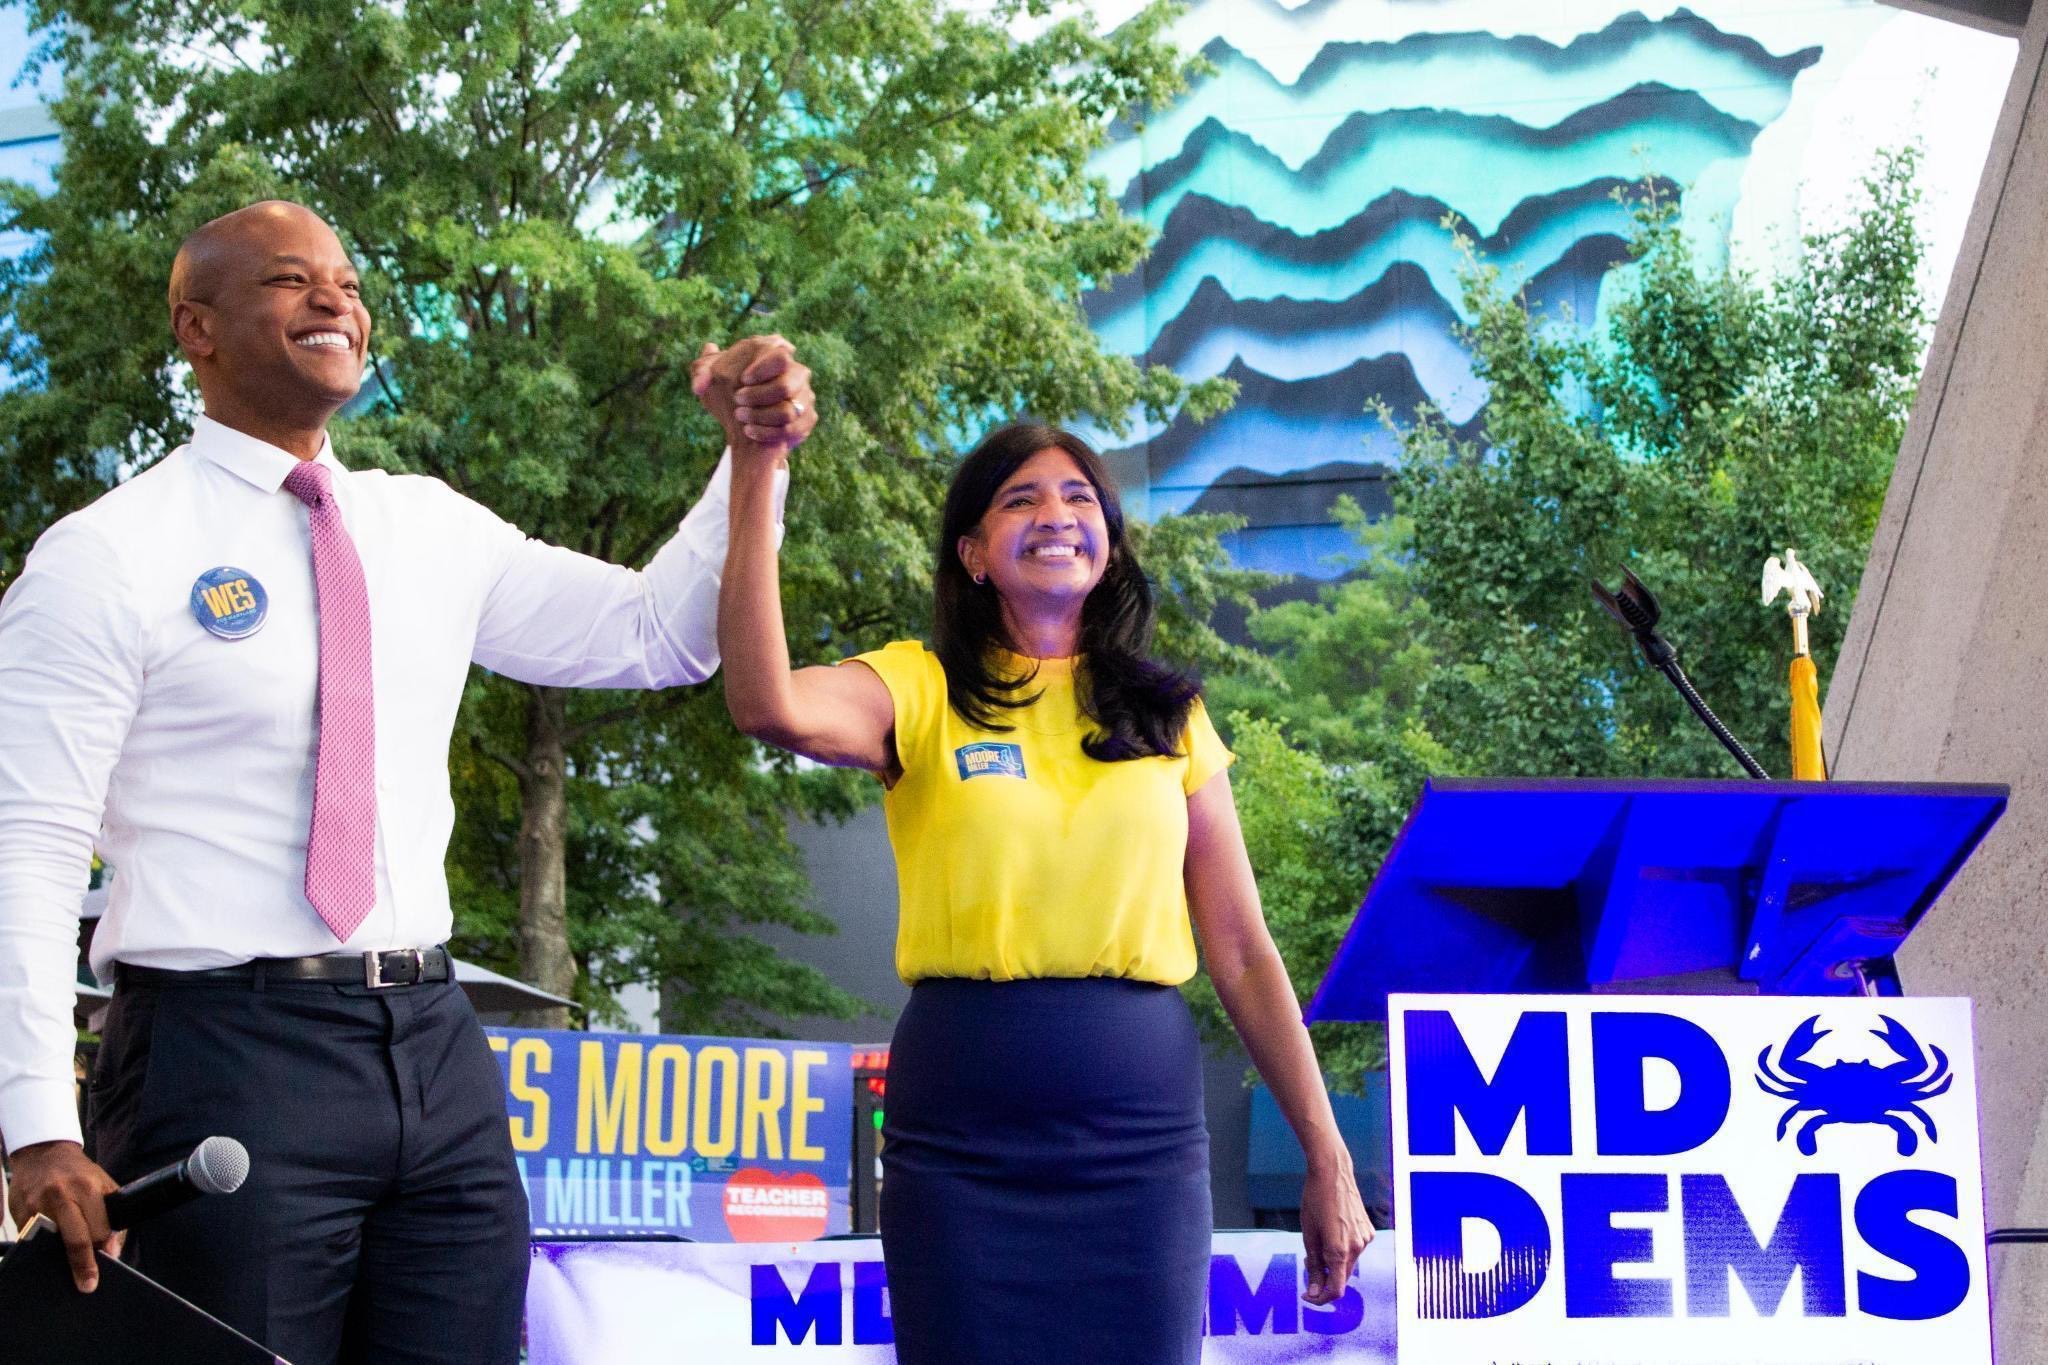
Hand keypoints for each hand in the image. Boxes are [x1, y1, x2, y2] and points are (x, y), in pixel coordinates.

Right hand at [7, 1139, 123, 1291]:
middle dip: (83, 1265)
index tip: (108, 1263)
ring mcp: (37, 1207)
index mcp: (87, 1189)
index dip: (104, 1248)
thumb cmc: (79, 1173)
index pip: (99, 1229)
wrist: (44, 1153)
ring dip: (59, 1258)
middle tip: (88, 1284)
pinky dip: (41, 1249)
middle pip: (75, 1240)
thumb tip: (111, 1251)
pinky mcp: (20, 1214)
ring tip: (67, 1270)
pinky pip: (32, 1241)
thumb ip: (112, 1215)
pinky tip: (48, 1254)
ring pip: (50, 1244)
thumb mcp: (104, 1185)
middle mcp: (61, 1197)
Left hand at [690, 334, 815, 458]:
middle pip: (785, 385)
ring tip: (741, 418)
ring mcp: (806, 396)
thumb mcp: (711, 382)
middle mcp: (797, 373)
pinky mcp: (809, 418)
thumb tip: (702, 375)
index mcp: (777, 354)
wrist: (746, 424)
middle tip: (738, 401)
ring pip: (789, 411)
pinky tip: (750, 432)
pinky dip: (768, 433)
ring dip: (761, 417)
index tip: (742, 380)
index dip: (761, 369)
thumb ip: (702, 372)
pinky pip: (793, 429)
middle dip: (758, 397)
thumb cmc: (730, 395)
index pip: (780, 355)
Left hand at [1299, 1148, 1372, 1305]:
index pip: (1336, 1290)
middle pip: (1341, 1277)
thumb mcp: (1308, 1234)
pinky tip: (1332, 1231)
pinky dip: (1342, 1249)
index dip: (1320, 1298)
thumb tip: (1314, 1292)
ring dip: (1333, 1262)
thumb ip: (1314, 1266)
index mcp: (1339, 1250)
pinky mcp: (1368, 1231)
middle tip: (1308, 1262)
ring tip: (1319, 1241)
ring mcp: (1365, 1239)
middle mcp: (1357, 1247)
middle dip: (1324, 1277)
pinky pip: (1354, 1249)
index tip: (1307, 1295)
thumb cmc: (1315, 1201)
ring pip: (1347, 1263)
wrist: (1333, 1173)